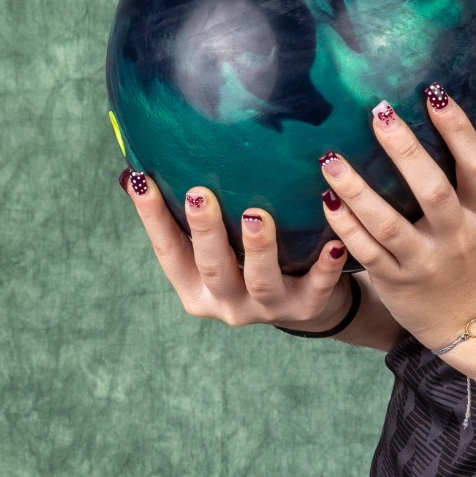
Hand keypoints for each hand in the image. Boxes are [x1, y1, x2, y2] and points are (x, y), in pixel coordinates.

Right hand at [119, 168, 353, 331]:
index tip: (142, 180)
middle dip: (205, 232)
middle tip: (199, 195)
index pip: (168, 251)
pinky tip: (333, 244)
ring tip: (256, 215)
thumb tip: (143, 168)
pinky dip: (325, 267)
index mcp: (196, 286)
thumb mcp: (218, 247)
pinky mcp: (307, 306)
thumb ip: (191, 217)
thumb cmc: (249, 260)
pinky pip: (317, 287)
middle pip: (213, 268)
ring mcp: (267, 308)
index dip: (152, 218)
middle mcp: (226, 302)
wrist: (304, 305)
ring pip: (261, 281)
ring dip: (259, 248)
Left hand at [319, 85, 475, 350]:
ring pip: (389, 225)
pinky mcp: (394, 281)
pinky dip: (345, 228)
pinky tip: (324, 199)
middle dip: (405, 151)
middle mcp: (457, 236)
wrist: (472, 319)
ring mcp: (424, 261)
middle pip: (433, 191)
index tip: (434, 93)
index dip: (458, 129)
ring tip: (331, 158)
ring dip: (358, 191)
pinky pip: (366, 253)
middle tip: (377, 112)